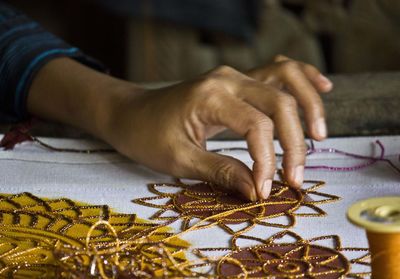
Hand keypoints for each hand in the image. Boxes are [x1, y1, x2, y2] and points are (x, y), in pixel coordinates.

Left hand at [28, 57, 330, 201]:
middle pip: (279, 103)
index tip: (265, 191)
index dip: (267, 161)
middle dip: (294, 143)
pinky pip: (277, 72)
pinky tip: (323, 89)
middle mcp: (228, 78)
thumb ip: (220, 172)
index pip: (257, 126)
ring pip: (286, 79)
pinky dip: (302, 79)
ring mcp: (234, 75)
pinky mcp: (236, 81)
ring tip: (319, 137)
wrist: (130, 113)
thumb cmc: (146, 136)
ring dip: (309, 106)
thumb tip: (256, 191)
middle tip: (296, 178)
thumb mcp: (178, 160)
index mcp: (211, 96)